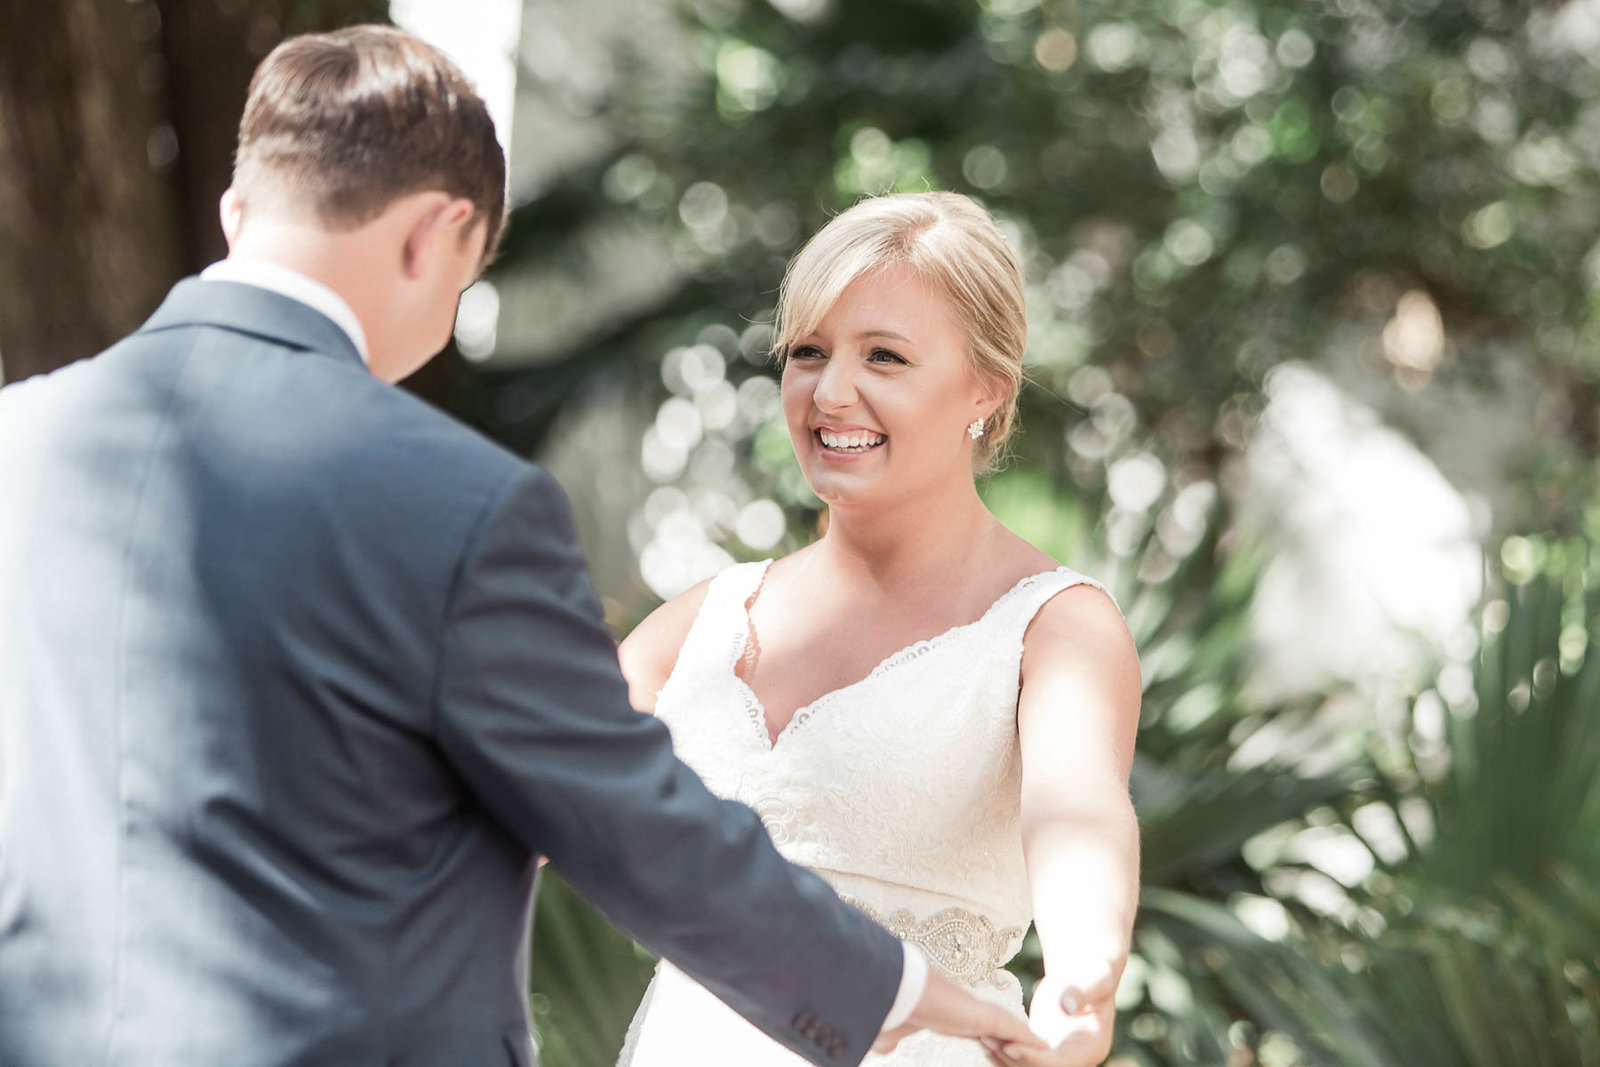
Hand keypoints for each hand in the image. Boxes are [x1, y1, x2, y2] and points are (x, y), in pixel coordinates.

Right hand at [872, 971, 1044, 1056]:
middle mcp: (968, 1013)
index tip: (996, 1048)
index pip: (978, 1032)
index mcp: (951, 1018)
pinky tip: (1045, 1048)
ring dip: (1026, 1044)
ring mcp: (978, 1013)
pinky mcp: (985, 1017)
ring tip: (1046, 1051)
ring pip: (1011, 1032)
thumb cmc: (891, 1009)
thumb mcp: (891, 1032)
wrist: (896, 991)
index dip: (991, 1042)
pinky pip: (1016, 1033)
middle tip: (1034, 1052)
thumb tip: (883, 1048)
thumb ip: (892, 1041)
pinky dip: (1030, 1042)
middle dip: (1015, 1042)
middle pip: (999, 1030)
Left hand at [991, 960, 1119, 1066]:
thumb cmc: (1093, 973)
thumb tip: (1067, 1006)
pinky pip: (1021, 1056)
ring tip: (981, 1036)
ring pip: (1027, 1066)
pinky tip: (983, 1037)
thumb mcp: (1095, 980)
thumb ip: (1080, 993)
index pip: (1060, 1063)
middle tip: (988, 1040)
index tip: (1010, 1046)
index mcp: (1090, 1047)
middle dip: (1014, 1058)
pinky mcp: (1042, 1049)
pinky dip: (1003, 1050)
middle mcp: (1074, 1058)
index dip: (1034, 1058)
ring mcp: (1057, 1055)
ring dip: (1003, 1056)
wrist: (1085, 975)